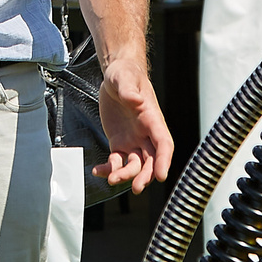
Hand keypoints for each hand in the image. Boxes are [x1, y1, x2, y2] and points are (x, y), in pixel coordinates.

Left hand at [95, 61, 177, 193]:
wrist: (116, 76)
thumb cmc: (125, 74)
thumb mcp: (124, 78)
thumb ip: (129, 90)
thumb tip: (136, 100)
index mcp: (152, 118)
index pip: (164, 143)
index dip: (164, 160)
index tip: (161, 175)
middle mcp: (145, 133)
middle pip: (151, 160)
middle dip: (145, 175)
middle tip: (135, 187)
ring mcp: (133, 140)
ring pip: (135, 165)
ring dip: (126, 175)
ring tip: (111, 179)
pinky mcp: (119, 143)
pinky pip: (116, 161)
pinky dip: (108, 169)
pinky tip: (98, 171)